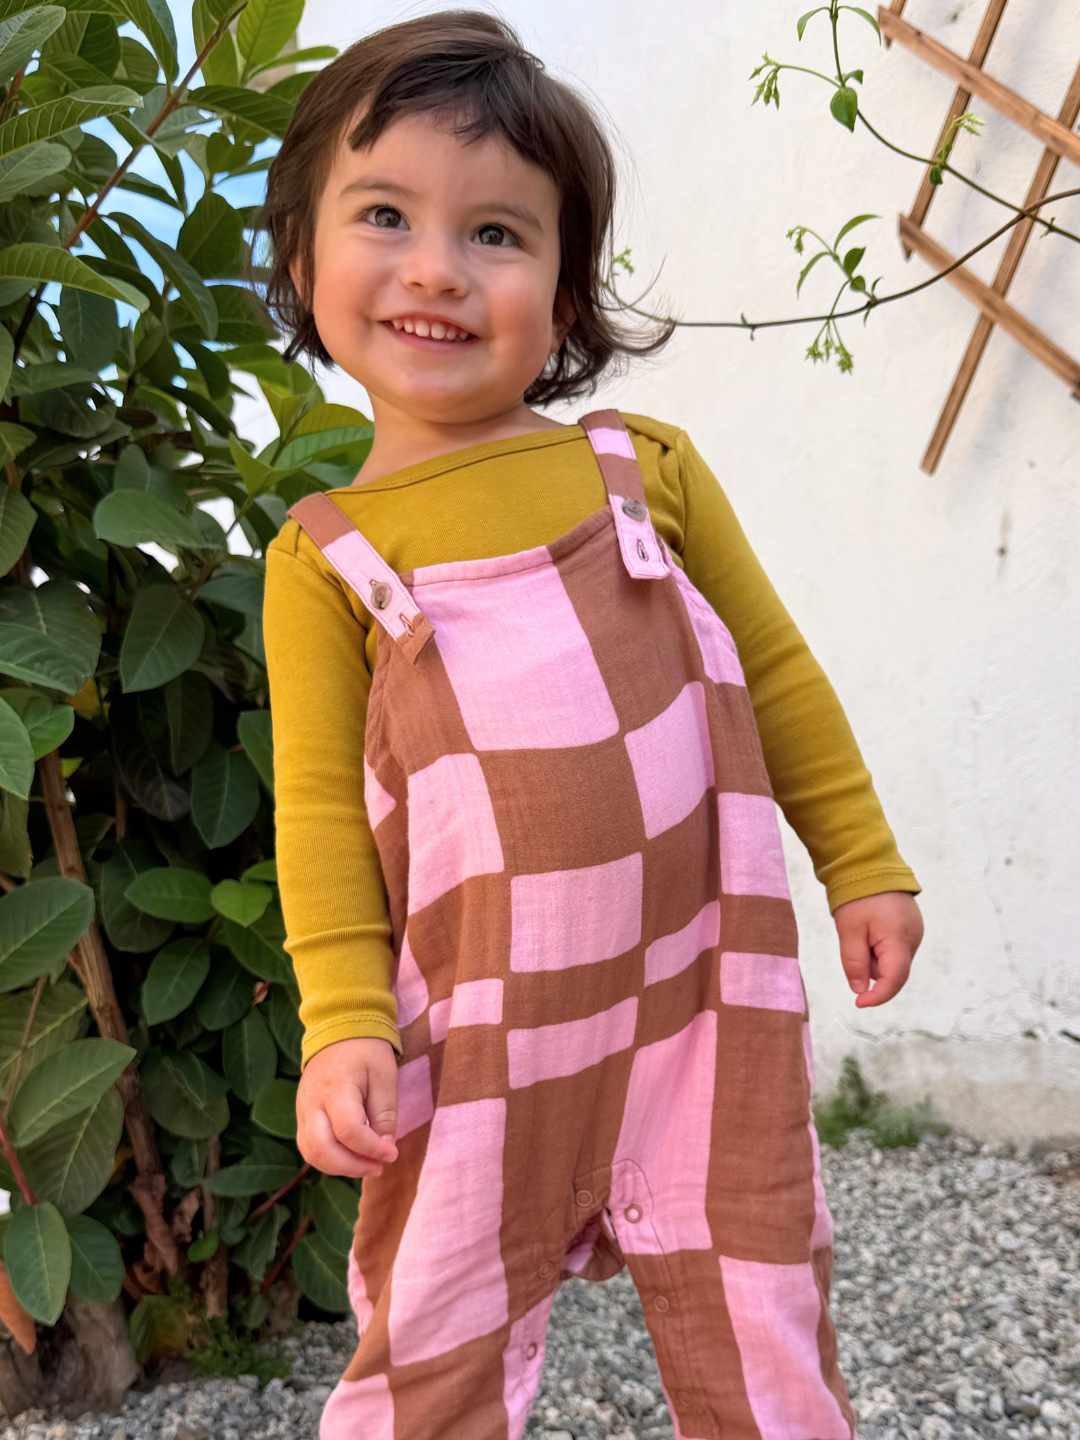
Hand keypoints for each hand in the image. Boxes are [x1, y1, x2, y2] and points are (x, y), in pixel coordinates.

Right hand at [296, 1036, 399, 1178]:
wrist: (339, 1031)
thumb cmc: (366, 1051)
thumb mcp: (385, 1076)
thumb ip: (385, 1113)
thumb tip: (385, 1146)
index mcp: (335, 1088)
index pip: (348, 1131)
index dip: (371, 1149)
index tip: (392, 1153)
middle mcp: (312, 1102)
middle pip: (322, 1149)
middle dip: (352, 1166)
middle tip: (379, 1167)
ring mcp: (302, 1110)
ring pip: (311, 1153)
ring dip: (339, 1168)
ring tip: (367, 1166)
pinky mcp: (301, 1115)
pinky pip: (308, 1147)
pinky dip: (328, 1160)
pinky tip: (350, 1159)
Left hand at [832, 891, 922, 1007]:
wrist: (870, 864)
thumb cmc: (858, 896)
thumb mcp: (849, 931)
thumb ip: (855, 963)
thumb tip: (861, 990)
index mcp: (900, 939)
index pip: (894, 980)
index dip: (878, 996)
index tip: (858, 1002)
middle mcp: (914, 938)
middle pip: (893, 971)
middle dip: (871, 968)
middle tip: (855, 941)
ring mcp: (915, 932)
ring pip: (893, 961)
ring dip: (875, 956)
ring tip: (863, 929)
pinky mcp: (911, 927)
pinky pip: (895, 948)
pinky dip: (880, 946)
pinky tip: (871, 927)